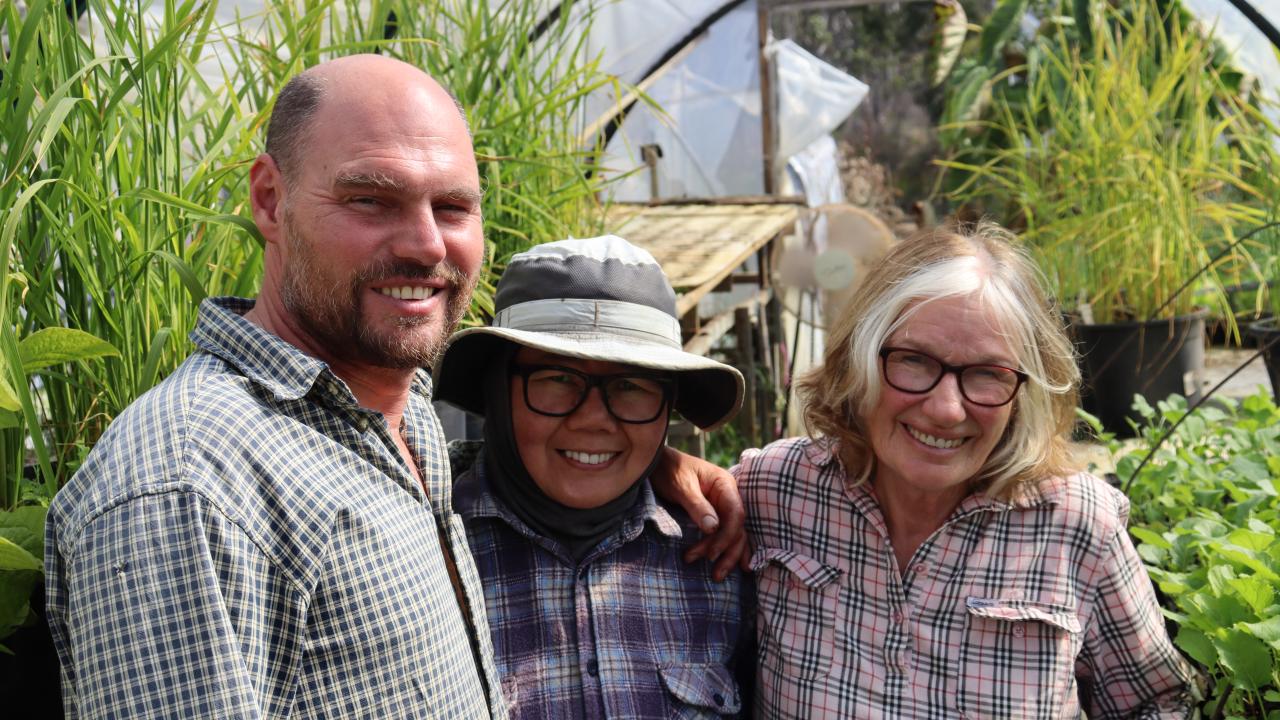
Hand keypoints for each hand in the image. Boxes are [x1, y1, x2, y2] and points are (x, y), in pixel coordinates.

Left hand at [652, 446, 747, 580]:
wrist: (655, 464)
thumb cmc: (668, 469)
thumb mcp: (680, 485)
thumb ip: (696, 505)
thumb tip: (713, 529)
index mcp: (725, 484)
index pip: (735, 514)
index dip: (726, 537)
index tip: (711, 554)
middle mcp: (728, 496)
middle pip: (737, 528)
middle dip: (727, 552)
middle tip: (714, 574)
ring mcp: (722, 506)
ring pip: (733, 534)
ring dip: (726, 555)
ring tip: (716, 576)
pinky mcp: (714, 515)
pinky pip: (725, 534)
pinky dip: (726, 550)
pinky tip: (727, 565)